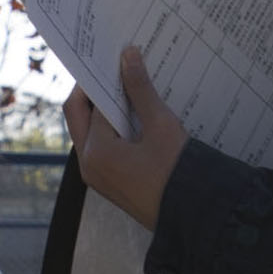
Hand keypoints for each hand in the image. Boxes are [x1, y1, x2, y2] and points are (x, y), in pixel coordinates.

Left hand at [63, 45, 190, 232]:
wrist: (193, 217)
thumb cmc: (178, 173)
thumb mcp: (160, 125)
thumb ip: (141, 89)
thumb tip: (128, 56)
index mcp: (96, 151)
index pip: (91, 103)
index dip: (104, 78)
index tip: (116, 59)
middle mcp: (88, 164)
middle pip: (79, 115)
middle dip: (94, 91)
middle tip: (114, 69)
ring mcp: (96, 176)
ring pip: (89, 132)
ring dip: (104, 110)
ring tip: (130, 89)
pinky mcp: (109, 183)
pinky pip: (102, 148)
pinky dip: (112, 129)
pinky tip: (136, 117)